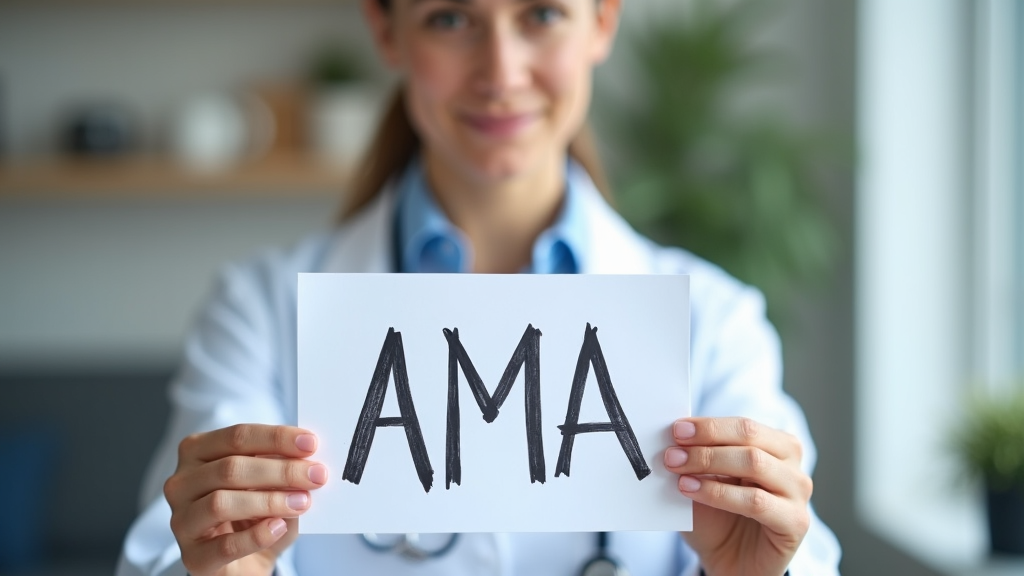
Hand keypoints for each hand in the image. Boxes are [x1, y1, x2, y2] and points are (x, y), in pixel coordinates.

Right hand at [163, 424, 328, 575]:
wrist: (241, 564)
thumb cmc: (253, 515)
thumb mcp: (270, 485)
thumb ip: (282, 471)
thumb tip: (308, 462)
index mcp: (197, 452)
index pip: (237, 437)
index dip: (276, 438)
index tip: (311, 443)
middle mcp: (182, 483)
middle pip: (230, 468)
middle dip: (280, 470)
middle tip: (316, 476)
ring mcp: (182, 520)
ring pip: (221, 502)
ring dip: (269, 501)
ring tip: (302, 502)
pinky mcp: (192, 557)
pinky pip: (225, 544)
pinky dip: (256, 535)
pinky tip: (279, 527)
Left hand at [664, 417, 811, 575]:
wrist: (731, 563)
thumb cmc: (719, 518)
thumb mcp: (704, 480)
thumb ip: (695, 456)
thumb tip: (673, 435)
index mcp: (776, 445)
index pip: (744, 425)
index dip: (709, 425)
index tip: (677, 430)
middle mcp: (792, 465)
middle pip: (750, 438)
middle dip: (707, 440)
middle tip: (673, 450)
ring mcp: (797, 492)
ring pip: (755, 463)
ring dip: (709, 462)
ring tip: (677, 469)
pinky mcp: (796, 522)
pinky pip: (756, 501)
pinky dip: (718, 493)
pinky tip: (691, 490)